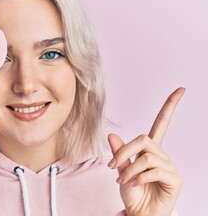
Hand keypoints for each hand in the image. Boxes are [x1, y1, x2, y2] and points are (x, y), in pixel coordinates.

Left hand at [108, 88, 184, 215]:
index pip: (161, 123)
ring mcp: (170, 167)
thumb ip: (120, 153)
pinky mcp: (174, 179)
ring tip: (122, 181)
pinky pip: (153, 170)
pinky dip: (138, 178)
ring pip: (146, 156)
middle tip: (112, 167)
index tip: (181, 89)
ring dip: (129, 170)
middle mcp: (162, 155)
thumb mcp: (121, 171)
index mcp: (150, 150)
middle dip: (124, 152)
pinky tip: (135, 186)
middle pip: (144, 139)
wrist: (139, 214)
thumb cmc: (132, 194)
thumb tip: (112, 135)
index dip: (170, 106)